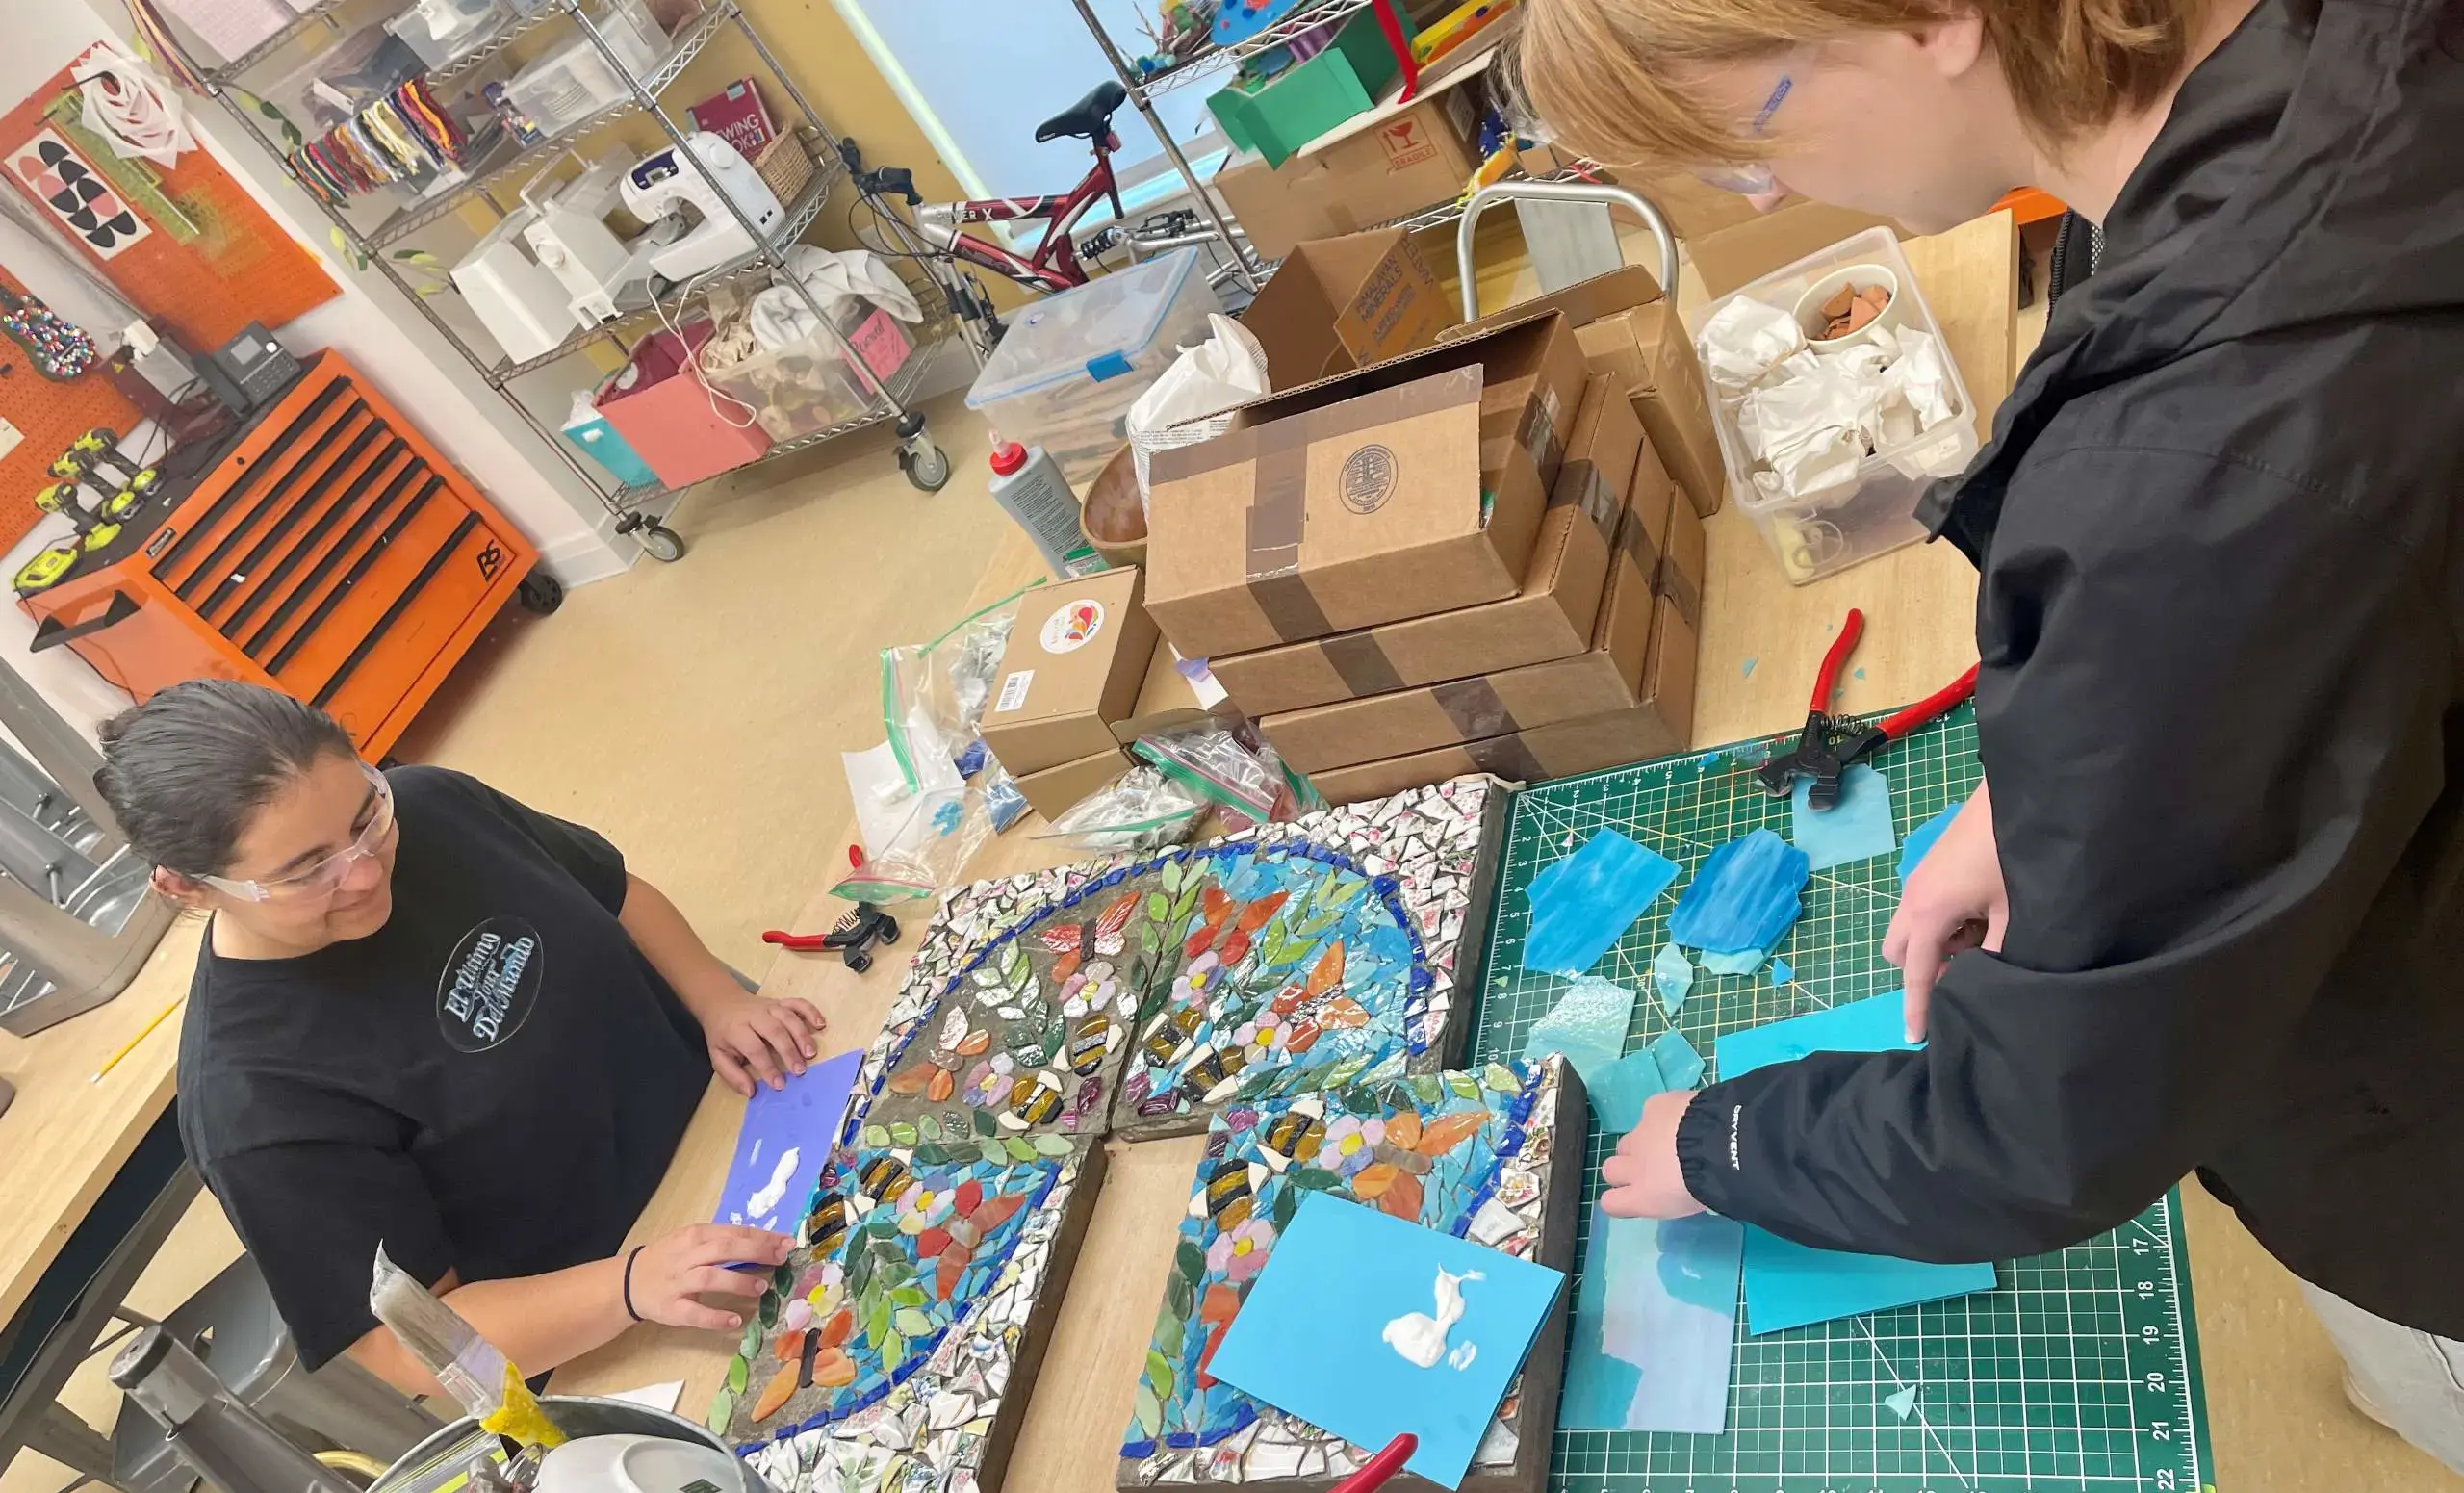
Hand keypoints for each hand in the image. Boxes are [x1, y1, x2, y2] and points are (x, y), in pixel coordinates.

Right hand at [626, 1224, 791, 1330]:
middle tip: (780, 1259)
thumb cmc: (669, 1259)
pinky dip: (716, 1317)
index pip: (733, 1233)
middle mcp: (687, 1256)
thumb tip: (763, 1244)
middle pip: (724, 1249)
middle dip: (756, 1252)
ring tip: (762, 1287)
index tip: (786, 1242)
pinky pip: (695, 1313)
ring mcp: (678, 1282)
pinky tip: (735, 1321)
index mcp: (695, 1236)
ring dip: (738, 1282)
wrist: (629, 1282)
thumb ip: (722, 1242)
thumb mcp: (692, 1242)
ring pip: (710, 1278)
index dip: (762, 1237)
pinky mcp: (671, 1308)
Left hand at [700, 990, 826, 1095]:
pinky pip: (798, 1003)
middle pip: (775, 1031)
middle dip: (789, 1051)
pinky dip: (811, 1011)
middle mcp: (755, 1016)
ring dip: (802, 1035)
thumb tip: (750, 1092)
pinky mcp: (781, 1002)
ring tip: (811, 1054)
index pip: (755, 1048)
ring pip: (789, 1018)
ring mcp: (770, 1007)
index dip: (767, 1067)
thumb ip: (732, 1075)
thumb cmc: (723, 1034)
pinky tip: (820, 1025)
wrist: (722, 1003)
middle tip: (800, 1071)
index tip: (779, 1084)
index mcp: (737, 1030)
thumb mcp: (719, 1056)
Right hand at [1599, 1089, 1707, 1219]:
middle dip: (1624, 1169)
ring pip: (1628, 1141)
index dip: (1619, 1198)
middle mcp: (1633, 1166)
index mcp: (1642, 1197)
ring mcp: (1640, 1134)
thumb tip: (1671, 1190)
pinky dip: (1663, 1117)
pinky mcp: (1652, 1107)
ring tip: (1669, 1142)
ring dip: (1641, 1144)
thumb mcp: (1689, 1206)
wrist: (1720, 1146)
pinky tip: (1684, 1117)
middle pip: (1610, 1169)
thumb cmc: (1710, 1185)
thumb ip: (1668, 1197)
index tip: (1633, 1196)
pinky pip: (1651, 1113)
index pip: (1610, 1202)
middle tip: (1650, 1168)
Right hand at [1883, 781, 2007, 1041]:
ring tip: (1981, 943)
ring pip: (1913, 930)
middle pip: (1900, 952)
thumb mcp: (2014, 911)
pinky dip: (1944, 926)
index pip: (1917, 972)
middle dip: (1924, 971)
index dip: (1917, 1007)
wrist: (2019, 795)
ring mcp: (1920, 879)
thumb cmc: (2011, 853)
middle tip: (1964, 976)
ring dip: (1937, 946)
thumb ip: (1999, 952)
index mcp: (1928, 912)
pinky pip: (1925, 911)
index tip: (1916, 1038)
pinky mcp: (1933, 868)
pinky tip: (1982, 917)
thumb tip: (1991, 981)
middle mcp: (1914, 897)